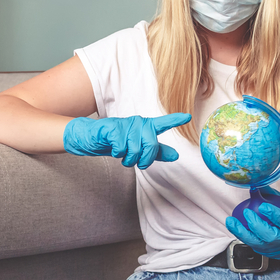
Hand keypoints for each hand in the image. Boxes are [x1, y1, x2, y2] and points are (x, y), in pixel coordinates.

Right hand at [63, 113, 190, 169]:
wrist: (91, 138)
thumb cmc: (115, 143)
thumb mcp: (137, 148)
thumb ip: (156, 152)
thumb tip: (176, 156)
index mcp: (146, 127)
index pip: (162, 124)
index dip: (175, 120)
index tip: (187, 116)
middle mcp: (138, 123)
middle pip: (150, 146)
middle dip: (143, 160)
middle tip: (137, 163)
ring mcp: (125, 124)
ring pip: (135, 150)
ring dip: (127, 159)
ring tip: (122, 155)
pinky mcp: (112, 128)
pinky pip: (121, 148)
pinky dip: (117, 154)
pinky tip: (113, 149)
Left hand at [225, 187, 279, 266]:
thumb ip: (273, 195)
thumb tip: (258, 183)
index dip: (274, 214)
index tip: (263, 206)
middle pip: (268, 235)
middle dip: (255, 223)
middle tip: (247, 212)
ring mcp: (272, 246)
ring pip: (255, 242)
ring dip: (241, 231)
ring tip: (231, 221)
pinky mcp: (262, 250)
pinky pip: (249, 243)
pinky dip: (239, 234)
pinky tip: (232, 226)